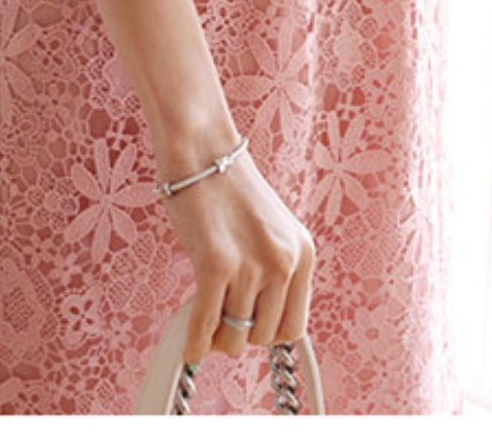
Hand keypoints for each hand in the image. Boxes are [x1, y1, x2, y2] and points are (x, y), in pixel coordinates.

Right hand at [155, 125, 315, 363]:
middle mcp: (284, 260)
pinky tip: (189, 344)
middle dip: (240, 334)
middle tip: (220, 318)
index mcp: (302, 252)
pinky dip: (195, 341)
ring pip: (234, 336)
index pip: (294, 327)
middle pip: (264, 336)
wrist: (202, 147)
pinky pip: (206, 324)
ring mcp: (252, 264)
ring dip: (216, 337)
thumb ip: (272, 270)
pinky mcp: (216, 263)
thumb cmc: (227, 186)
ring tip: (203, 319)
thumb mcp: (270, 229)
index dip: (266, 333)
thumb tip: (256, 322)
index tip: (248, 329)